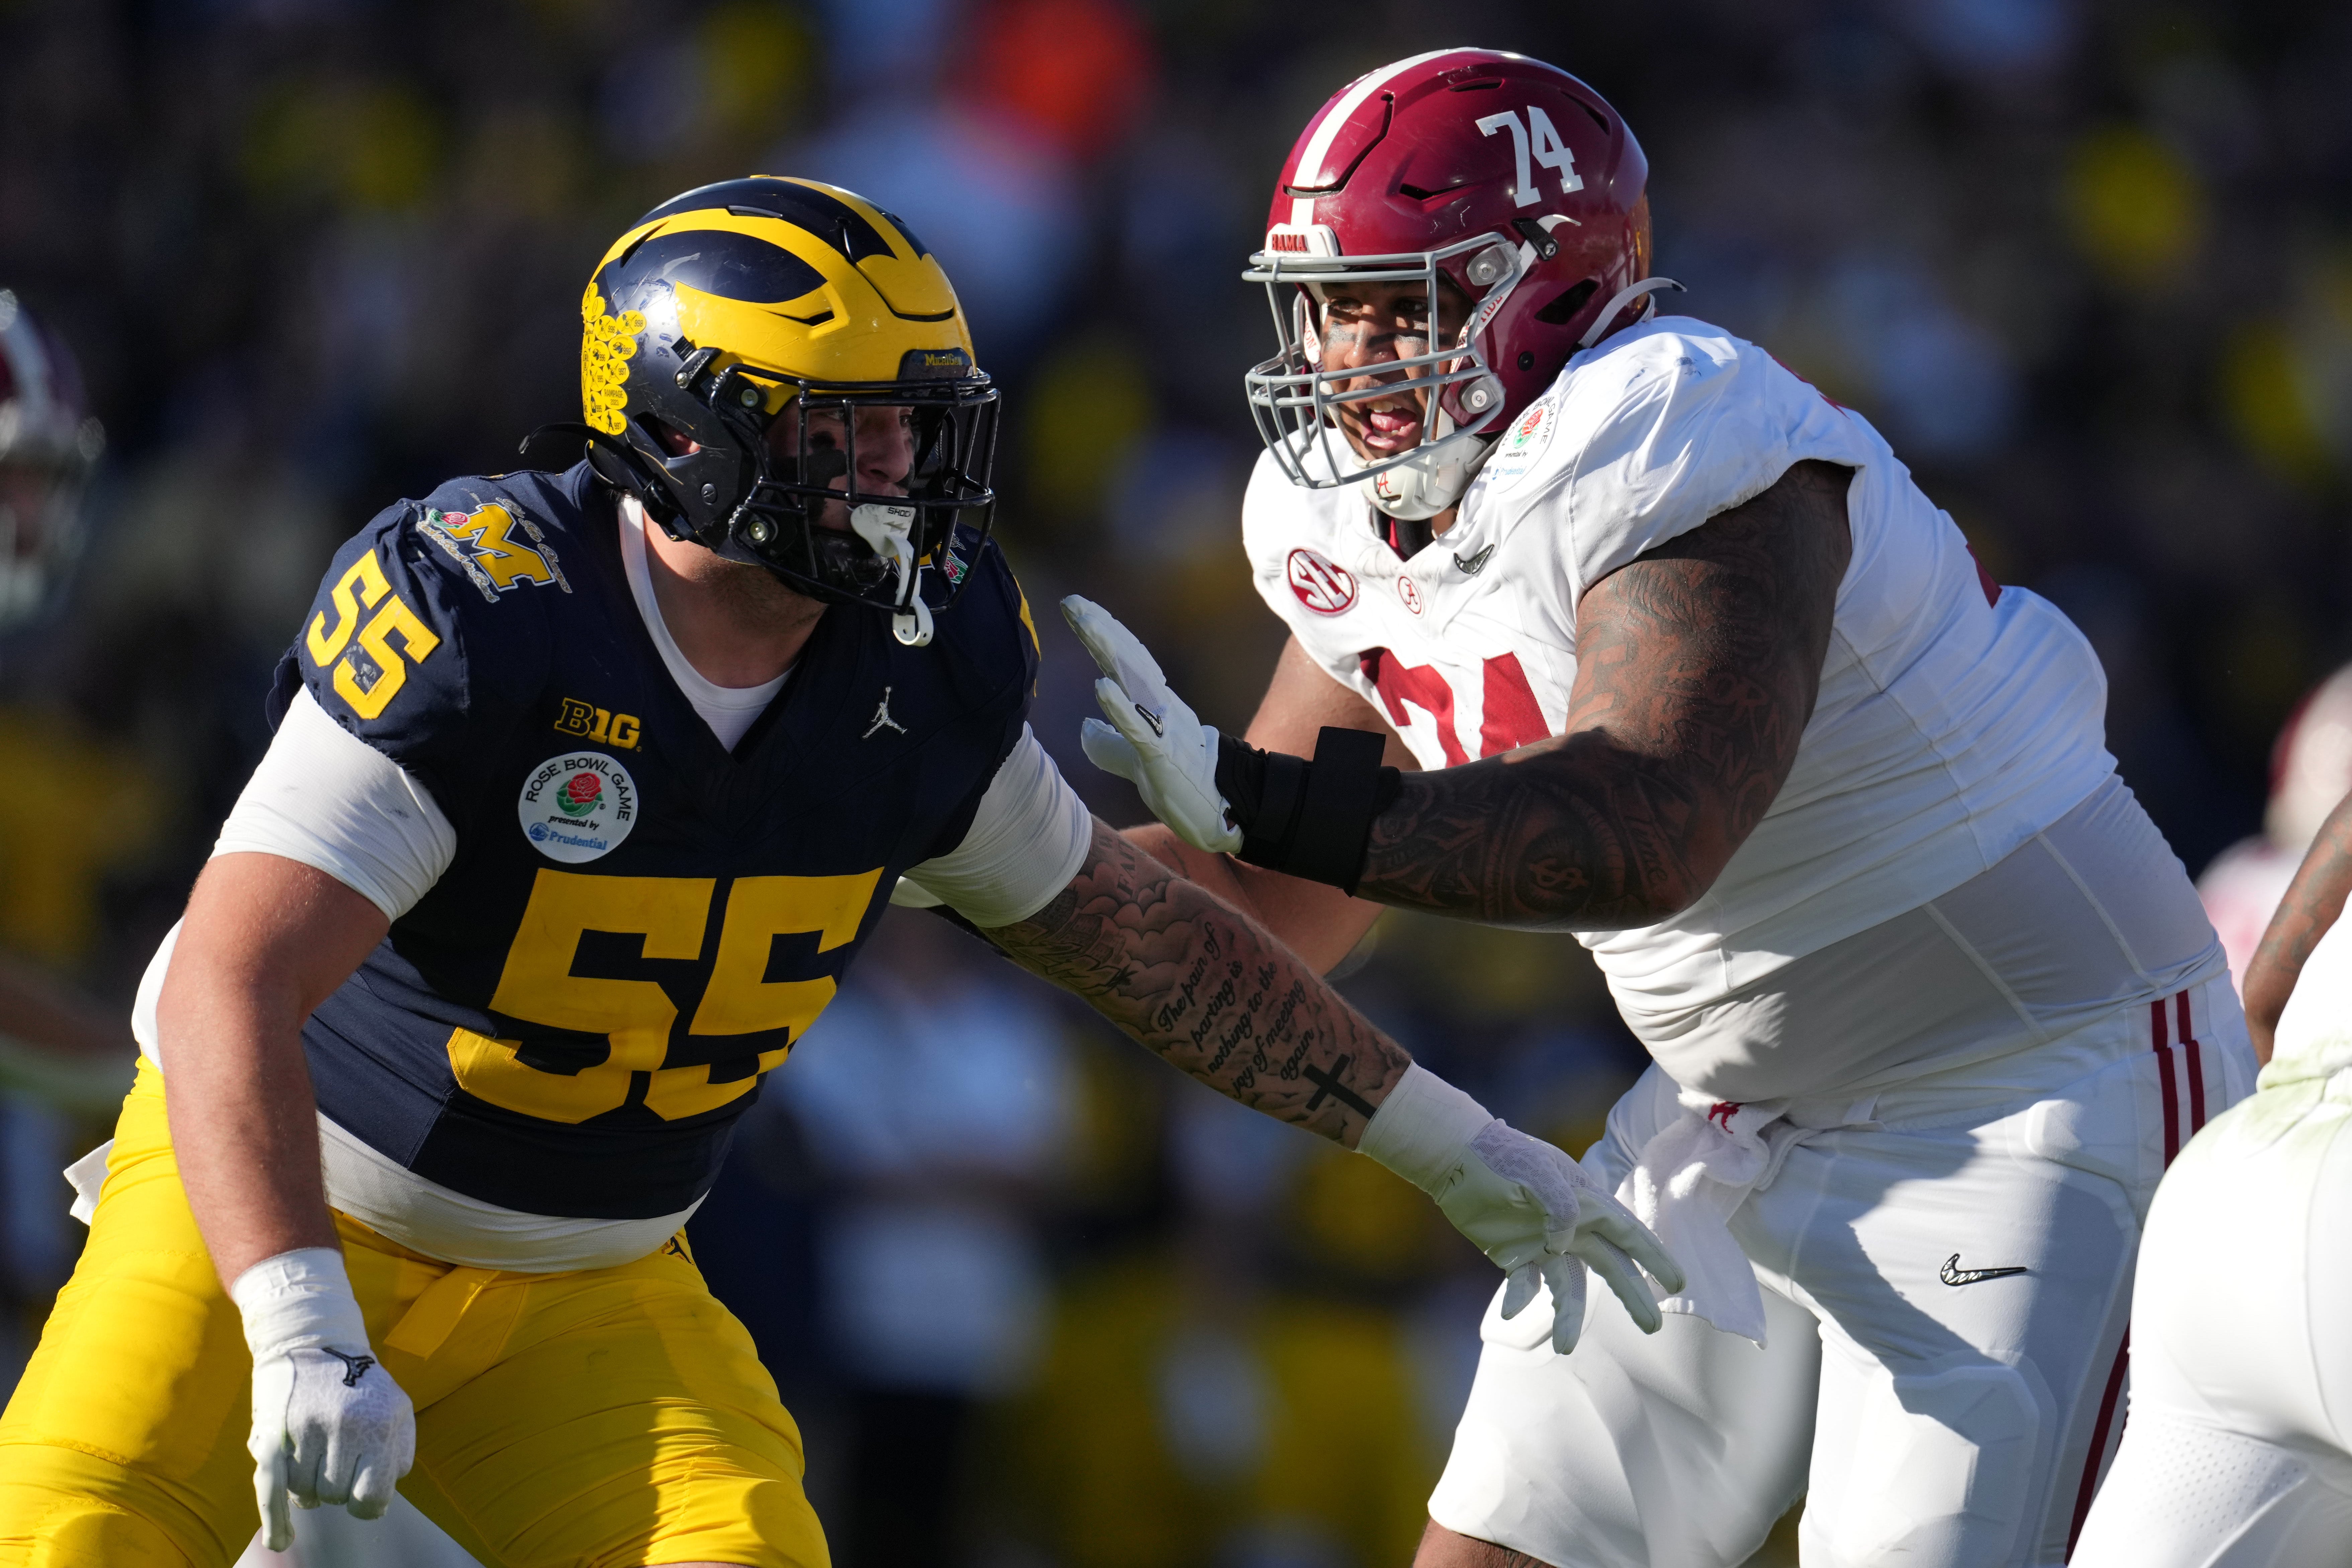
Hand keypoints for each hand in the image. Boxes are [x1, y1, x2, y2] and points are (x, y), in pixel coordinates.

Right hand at [232, 1249, 414, 1549]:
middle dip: (336, 1485)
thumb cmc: (359, 1383)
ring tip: (314, 1449)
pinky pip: (272, 1488)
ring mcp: (308, 1430)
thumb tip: (380, 1498)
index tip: (361, 1488)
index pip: (372, 1498)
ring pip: (305, 1493)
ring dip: (308, 1482)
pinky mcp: (274, 1433)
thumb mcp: (397, 1409)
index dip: (365, 1500)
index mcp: (382, 1425)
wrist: (312, 1339)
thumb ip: (398, 1453)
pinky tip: (280, 1540)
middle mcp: (347, 1427)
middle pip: (336, 1497)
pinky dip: (275, 1518)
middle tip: (335, 1453)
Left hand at [1061, 595, 1240, 854]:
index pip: (1125, 661)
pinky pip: (1140, 728)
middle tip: (1073, 603)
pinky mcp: (1163, 756)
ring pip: (1134, 682)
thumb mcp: (1134, 760)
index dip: (1103, 633)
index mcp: (1153, 704)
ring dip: (1109, 651)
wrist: (1222, 807)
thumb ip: (1108, 742)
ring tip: (1085, 623)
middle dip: (1100, 630)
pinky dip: (1120, 706)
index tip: (1077, 608)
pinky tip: (1100, 686)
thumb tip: (1084, 726)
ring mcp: (1163, 728)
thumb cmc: (1179, 781)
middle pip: (1128, 660)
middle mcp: (1160, 706)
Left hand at [1356, 1066, 1682, 1354]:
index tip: (1678, 1282)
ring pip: (1567, 1287)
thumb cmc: (1501, 1156)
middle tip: (1652, 1326)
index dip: (1655, 1257)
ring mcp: (1544, 1246)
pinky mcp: (1515, 1258)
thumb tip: (1565, 1242)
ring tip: (1566, 1346)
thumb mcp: (1536, 1170)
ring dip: (1569, 1316)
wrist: (1455, 1159)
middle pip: (1610, 1267)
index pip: (1628, 1233)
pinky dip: (1519, 1300)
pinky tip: (1509, 1312)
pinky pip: (1524, 1287)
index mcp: (1586, 1203)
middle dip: (1632, 1295)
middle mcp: (1572, 1228)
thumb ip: (1560, 1204)